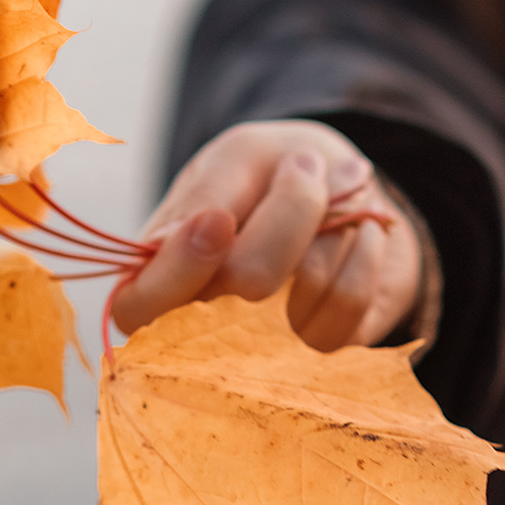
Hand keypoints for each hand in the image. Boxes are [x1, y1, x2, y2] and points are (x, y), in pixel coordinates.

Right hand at [108, 120, 421, 350]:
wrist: (342, 182)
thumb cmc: (271, 170)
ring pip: (315, 283)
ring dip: (338, 219)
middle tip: (304, 167)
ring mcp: (268, 341)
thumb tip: (165, 241)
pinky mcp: (324, 345)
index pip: (138, 305)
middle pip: (248, 279)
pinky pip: (353, 300)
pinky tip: (360, 231)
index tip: (218, 221)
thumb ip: (206, 194)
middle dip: (291, 211)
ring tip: (334, 194)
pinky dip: (367, 249)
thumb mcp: (237, 158)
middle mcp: (207, 319)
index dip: (178, 270)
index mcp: (162, 270)